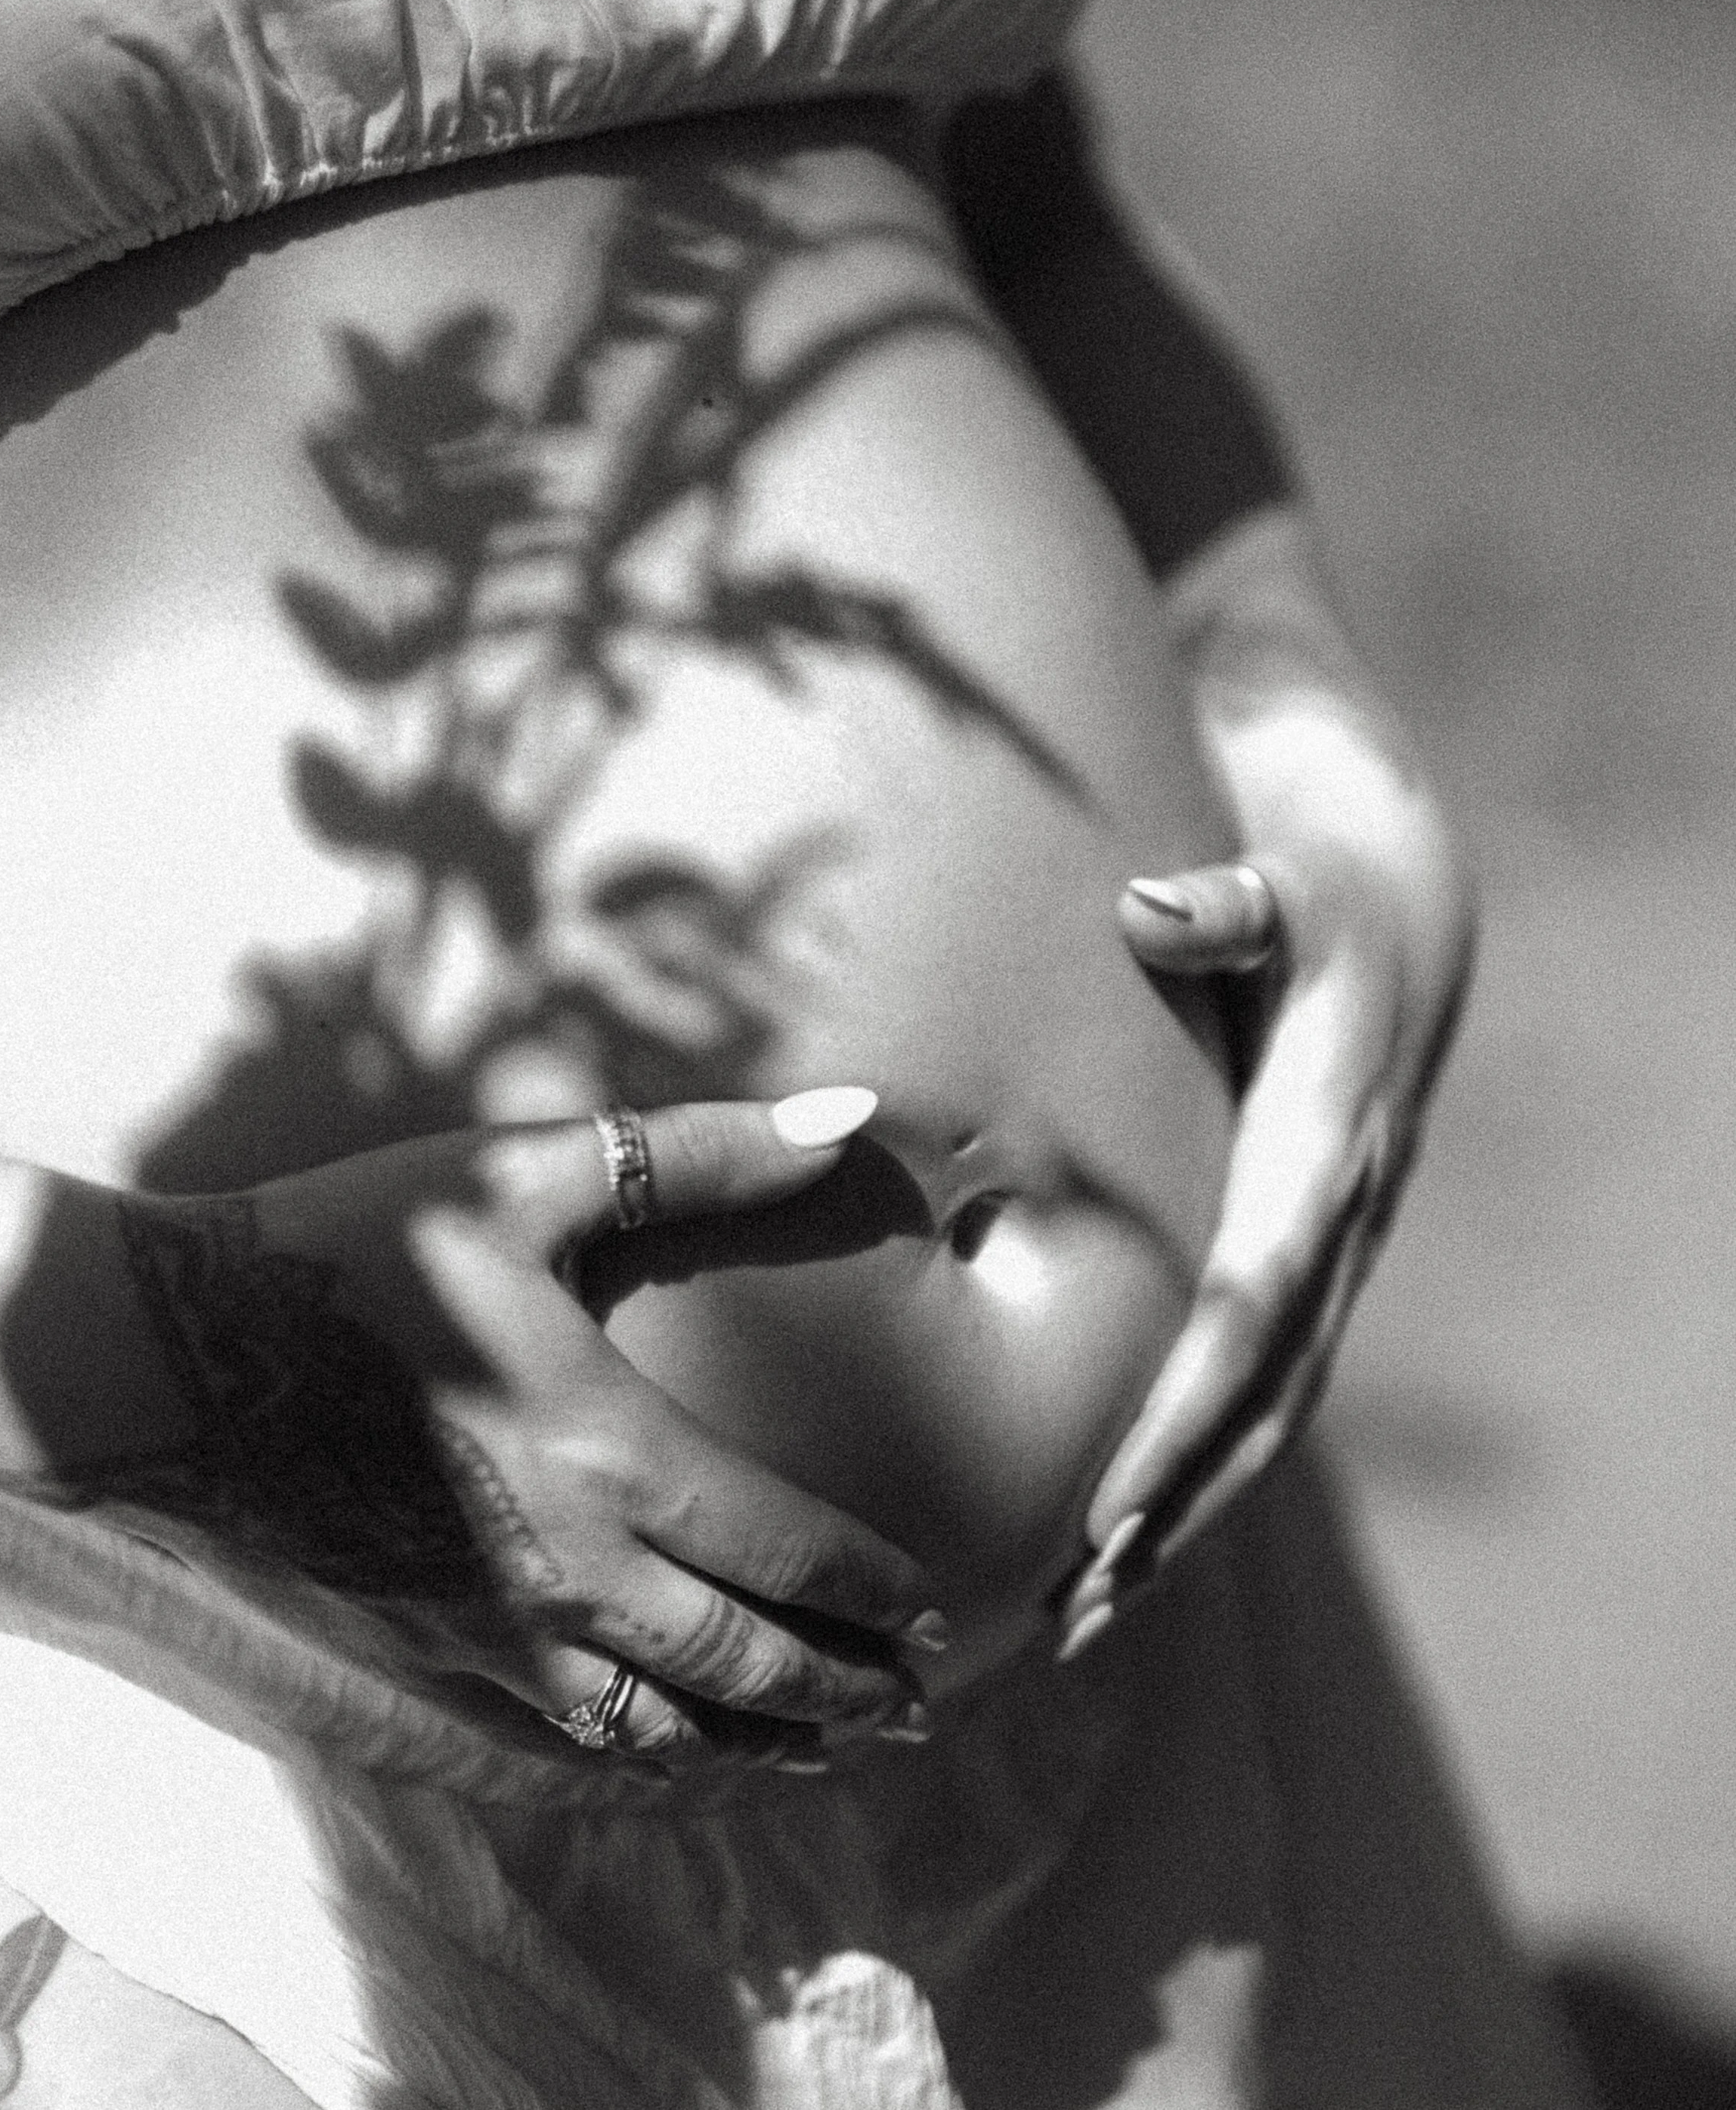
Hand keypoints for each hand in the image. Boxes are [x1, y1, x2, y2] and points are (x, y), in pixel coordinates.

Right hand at [235, 1092, 942, 1765]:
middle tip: (915, 1712)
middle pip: (743, 1662)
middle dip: (844, 1693)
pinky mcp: (432, 1639)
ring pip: (662, 1724)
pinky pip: (565, 1730)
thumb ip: (699, 1151)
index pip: (786, 1551)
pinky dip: (646, 1753)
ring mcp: (497, 1621)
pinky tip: (668, 1749)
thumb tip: (852, 1116)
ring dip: (758, 1743)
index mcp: (611, 1451)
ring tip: (825, 1751)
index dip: (874, 1593)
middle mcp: (571, 1565)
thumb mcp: (528, 1176)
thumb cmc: (359, 1248)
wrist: (178, 1355)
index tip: (941, 1613)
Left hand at [1059, 510, 1475, 1653]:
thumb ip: (1230, 902)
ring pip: (1269, 1398)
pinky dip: (1201, 1442)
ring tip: (1090, 1606)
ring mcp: (1326, 1226)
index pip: (1247, 1310)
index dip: (1180, 1414)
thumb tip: (1151, 911)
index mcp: (1326, 1138)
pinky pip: (1259, 1357)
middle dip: (1175, 1505)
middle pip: (1263, 1392)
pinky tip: (1133, 1508)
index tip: (1106, 1513)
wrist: (1402, 872)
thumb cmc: (1324, 865)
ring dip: (1185, 1502)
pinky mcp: (1301, 1226)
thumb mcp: (1289, 868)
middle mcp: (1335, 1206)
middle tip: (1076, 1612)